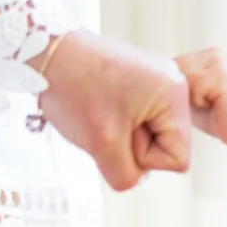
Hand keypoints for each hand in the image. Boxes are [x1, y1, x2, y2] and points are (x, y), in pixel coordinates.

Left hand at [38, 31, 192, 189]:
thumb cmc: (74, 87)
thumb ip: (126, 175)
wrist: (48, 50)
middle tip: (106, 122)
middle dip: (132, 145)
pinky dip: (117, 123)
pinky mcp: (140, 81)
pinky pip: (138, 121)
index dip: (144, 159)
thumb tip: (134, 177)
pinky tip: (99, 109)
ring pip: (149, 135)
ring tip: (100, 114)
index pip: (178, 159)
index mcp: (174, 96)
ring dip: (122, 135)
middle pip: (165, 146)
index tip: (119, 135)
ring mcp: (157, 82)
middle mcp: (173, 85)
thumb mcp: (101, 145)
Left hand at [174, 47, 226, 146]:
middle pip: (174, 71)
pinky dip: (198, 101)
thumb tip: (150, 79)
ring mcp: (217, 61)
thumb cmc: (216, 115)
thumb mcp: (191, 95)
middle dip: (181, 92)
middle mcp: (211, 54)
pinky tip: (214, 104)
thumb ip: (177, 82)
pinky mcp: (220, 73)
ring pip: (182, 78)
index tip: (190, 101)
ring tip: (208, 104)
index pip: (171, 66)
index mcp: (203, 56)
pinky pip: (193, 86)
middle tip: (201, 104)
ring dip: (190, 97)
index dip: (172, 87)